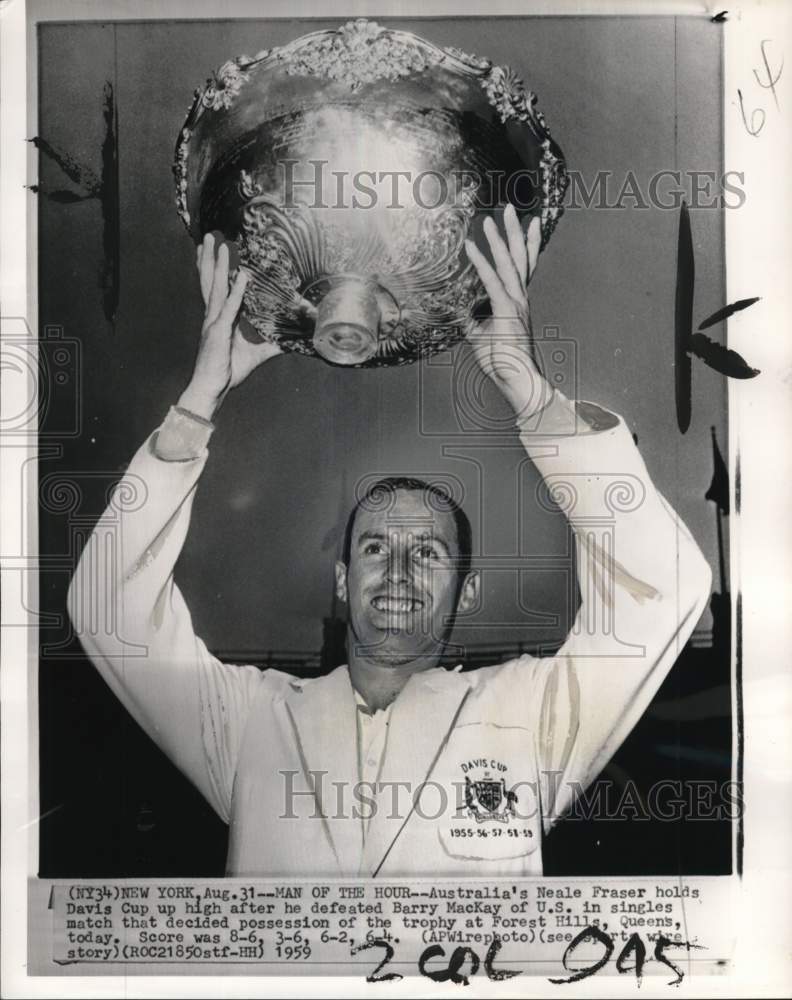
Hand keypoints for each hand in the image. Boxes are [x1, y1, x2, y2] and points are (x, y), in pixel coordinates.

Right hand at [178, 233, 281, 420]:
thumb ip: (271, 344)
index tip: (215, 250)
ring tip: (219, 245)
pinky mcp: (219, 333)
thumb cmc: (228, 370)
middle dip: (210, 258)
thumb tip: (290, 340)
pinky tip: (241, 277)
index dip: (214, 269)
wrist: (212, 388)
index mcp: (218, 319)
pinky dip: (236, 292)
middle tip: (210, 237)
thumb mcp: (256, 354)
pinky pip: (229, 308)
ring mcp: (214, 323)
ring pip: (215, 288)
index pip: (214, 288)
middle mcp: (213, 316)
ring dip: (219, 265)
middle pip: (209, 281)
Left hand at [465, 205, 547, 419]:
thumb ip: (470, 319)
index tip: (525, 224)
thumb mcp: (479, 335)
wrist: (517, 379)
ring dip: (501, 238)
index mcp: (517, 301)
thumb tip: (456, 309)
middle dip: (515, 231)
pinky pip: (492, 282)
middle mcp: (520, 298)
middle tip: (511, 207)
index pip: (521, 267)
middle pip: (519, 257)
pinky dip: (481, 263)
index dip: (522, 245)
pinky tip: (472, 247)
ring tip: (497, 216)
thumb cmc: (501, 360)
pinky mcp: (507, 312)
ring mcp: (515, 304)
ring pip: (509, 263)